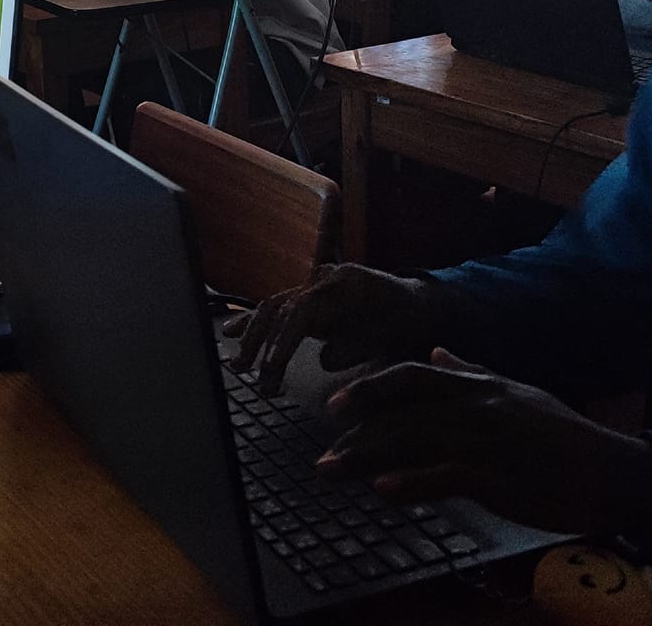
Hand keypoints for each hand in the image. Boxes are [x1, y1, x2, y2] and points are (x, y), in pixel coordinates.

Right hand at [227, 263, 436, 394]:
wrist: (420, 304)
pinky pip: (278, 308)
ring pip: (273, 307)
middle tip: (248, 372)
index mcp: (344, 283)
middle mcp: (324, 278)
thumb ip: (356, 346)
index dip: (285, 340)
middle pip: (280, 306)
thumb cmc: (407, 322)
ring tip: (238, 364)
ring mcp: (315, 286)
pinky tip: (231, 332)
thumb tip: (323, 358)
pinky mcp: (310, 299)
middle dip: (260, 341)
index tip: (272, 368)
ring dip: (253, 336)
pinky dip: (256, 322)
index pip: (302, 309)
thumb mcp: (388, 337)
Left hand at [318, 349, 651, 536]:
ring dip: (368, 460)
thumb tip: (435, 353)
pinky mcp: (501, 476)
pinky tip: (384, 491)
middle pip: (403, 414)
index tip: (336, 404)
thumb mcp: (516, 392)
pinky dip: (413, 483)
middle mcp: (478, 406)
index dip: (371, 388)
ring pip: (415, 443)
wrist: (612, 471)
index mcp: (480, 385)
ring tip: (334, 473)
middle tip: (322, 455)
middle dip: (357, 434)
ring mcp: (488, 440)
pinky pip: (447, 477)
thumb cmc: (561, 436)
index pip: (412, 377)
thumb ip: (471, 372)